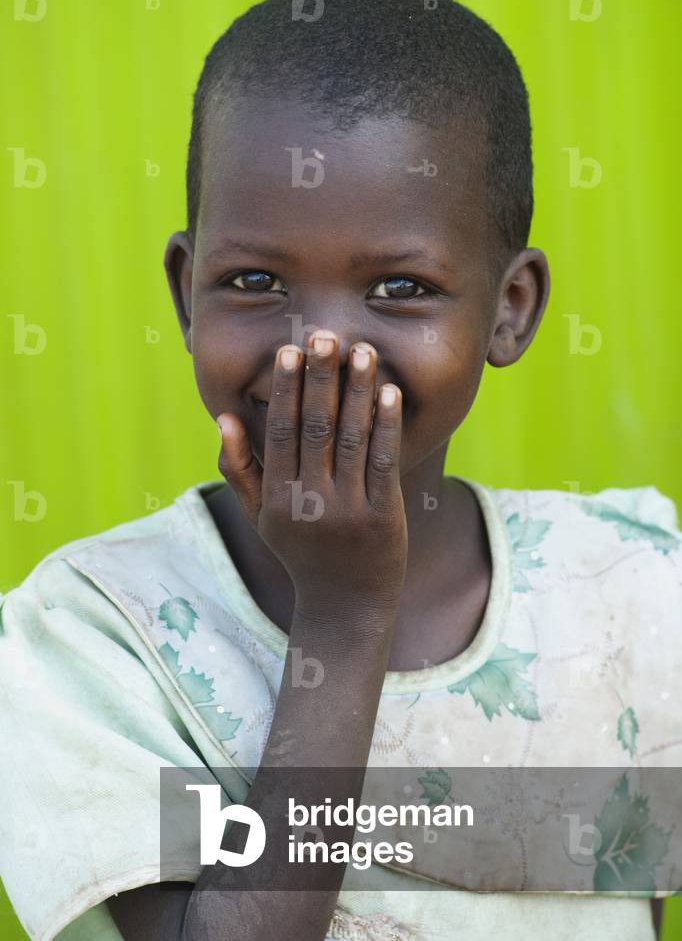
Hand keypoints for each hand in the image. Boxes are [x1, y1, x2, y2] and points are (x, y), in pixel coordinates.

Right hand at [216, 331, 407, 620]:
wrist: (345, 606)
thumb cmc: (301, 553)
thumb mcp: (261, 517)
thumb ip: (239, 468)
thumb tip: (224, 417)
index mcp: (276, 497)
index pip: (281, 432)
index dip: (286, 389)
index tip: (290, 349)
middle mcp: (309, 501)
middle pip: (315, 428)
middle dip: (321, 379)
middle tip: (326, 335)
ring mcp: (347, 510)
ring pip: (350, 439)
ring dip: (357, 392)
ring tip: (362, 351)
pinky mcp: (382, 516)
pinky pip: (383, 462)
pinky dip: (385, 425)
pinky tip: (389, 392)